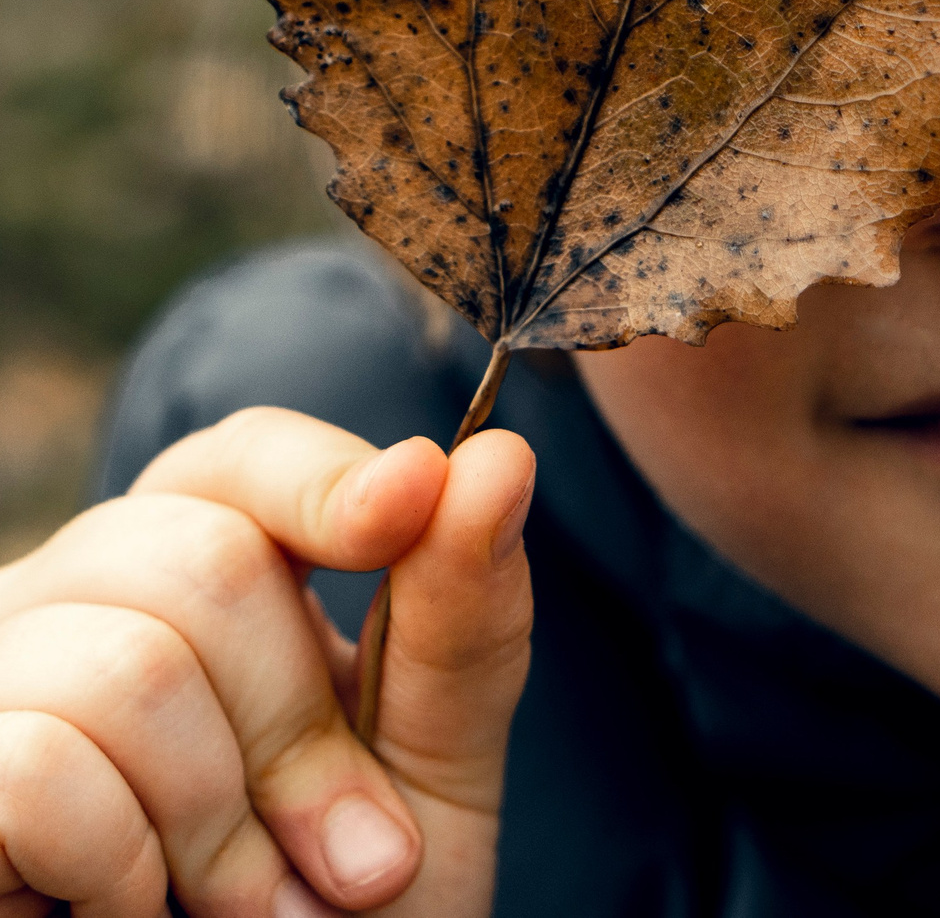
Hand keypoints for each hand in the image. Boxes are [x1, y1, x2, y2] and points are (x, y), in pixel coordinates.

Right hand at [0, 405, 533, 916]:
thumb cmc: (342, 906)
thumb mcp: (431, 760)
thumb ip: (462, 614)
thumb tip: (502, 456)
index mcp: (207, 563)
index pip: (247, 458)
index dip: (327, 477)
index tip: (412, 496)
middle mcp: (86, 593)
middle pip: (207, 557)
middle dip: (300, 729)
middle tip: (341, 857)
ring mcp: (5, 674)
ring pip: (131, 666)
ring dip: (220, 822)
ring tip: (245, 901)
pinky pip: (40, 767)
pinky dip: (121, 866)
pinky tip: (129, 913)